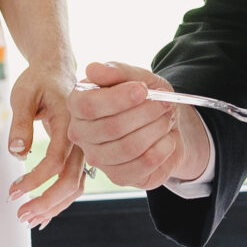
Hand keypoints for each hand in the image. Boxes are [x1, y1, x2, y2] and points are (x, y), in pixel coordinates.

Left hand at [5, 66, 85, 228]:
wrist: (57, 69)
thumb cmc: (38, 80)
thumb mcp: (23, 94)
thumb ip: (20, 123)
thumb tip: (17, 152)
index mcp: (71, 122)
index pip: (55, 160)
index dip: (34, 180)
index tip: (12, 191)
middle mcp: (83, 138)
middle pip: (70, 181)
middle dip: (45, 202)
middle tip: (20, 215)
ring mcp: (85, 148)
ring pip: (75, 186)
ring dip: (53, 207)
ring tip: (28, 219)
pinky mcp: (80, 154)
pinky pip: (74, 182)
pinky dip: (60, 201)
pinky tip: (43, 215)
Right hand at [70, 61, 212, 191]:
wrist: (164, 124)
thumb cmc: (145, 98)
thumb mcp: (137, 77)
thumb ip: (117, 71)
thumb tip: (94, 69)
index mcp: (78, 104)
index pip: (89, 106)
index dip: (118, 98)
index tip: (143, 89)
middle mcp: (81, 133)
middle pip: (111, 128)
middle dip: (145, 113)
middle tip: (163, 104)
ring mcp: (98, 158)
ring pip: (129, 147)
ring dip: (156, 129)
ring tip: (166, 119)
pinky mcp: (118, 177)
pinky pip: (143, 165)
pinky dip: (163, 149)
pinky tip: (167, 139)